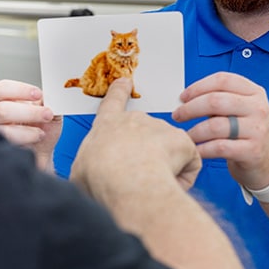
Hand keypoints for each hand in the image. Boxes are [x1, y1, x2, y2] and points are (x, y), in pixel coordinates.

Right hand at [0, 79, 62, 169]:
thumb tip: (54, 93)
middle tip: (47, 115)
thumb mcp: (50, 111)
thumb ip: (50, 101)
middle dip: (29, 112)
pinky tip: (34, 141)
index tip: (38, 94)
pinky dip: (25, 143)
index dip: (20, 90)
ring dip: (27, 132)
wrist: (42, 152)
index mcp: (5, 100)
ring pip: (3, 130)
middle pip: (1, 109)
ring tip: (41, 133)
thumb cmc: (43, 128)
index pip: (3, 89)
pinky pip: (8, 145)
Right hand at [72, 78, 200, 196]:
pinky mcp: (182, 140)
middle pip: (144, 133)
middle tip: (138, 176)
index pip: (113, 102)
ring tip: (151, 185)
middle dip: (145, 153)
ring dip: (162, 168)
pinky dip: (181, 177)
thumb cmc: (103, 177)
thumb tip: (97, 172)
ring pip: (167, 153)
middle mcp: (134, 120)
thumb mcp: (82, 170)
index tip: (125, 82)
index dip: (119, 92)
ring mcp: (160, 127)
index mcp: (107, 125)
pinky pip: (186, 164)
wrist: (127, 181)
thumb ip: (92, 164)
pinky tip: (169, 185)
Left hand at [172, 71, 268, 190]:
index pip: (222, 80)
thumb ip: (218, 101)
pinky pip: (219, 147)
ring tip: (186, 136)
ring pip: (215, 125)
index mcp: (253, 92)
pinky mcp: (253, 151)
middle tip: (178, 116)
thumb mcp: (239, 109)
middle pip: (215, 101)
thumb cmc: (247, 132)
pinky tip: (196, 150)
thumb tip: (185, 99)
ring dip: (194, 131)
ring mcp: (257, 129)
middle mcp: (258, 108)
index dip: (198, 87)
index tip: (183, 97)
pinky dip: (202, 149)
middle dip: (190, 108)